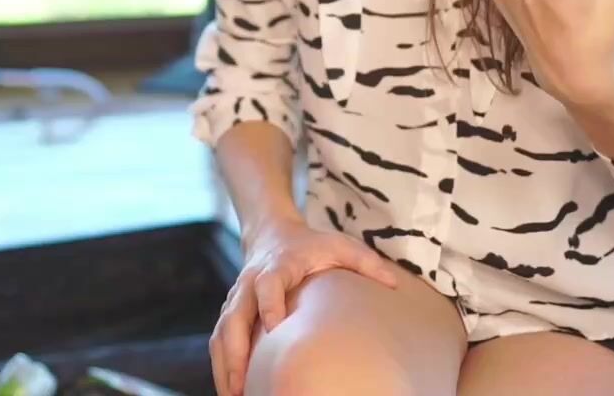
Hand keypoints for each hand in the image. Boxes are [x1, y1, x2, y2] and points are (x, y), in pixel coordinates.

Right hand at [210, 220, 403, 395]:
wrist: (270, 233)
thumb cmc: (310, 244)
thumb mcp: (340, 245)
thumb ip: (366, 262)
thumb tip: (394, 283)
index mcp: (278, 265)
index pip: (268, 284)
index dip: (269, 303)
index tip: (272, 325)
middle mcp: (250, 282)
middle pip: (233, 316)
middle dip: (235, 351)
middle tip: (243, 385)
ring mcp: (236, 298)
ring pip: (221, 333)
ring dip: (224, 366)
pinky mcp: (230, 311)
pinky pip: (218, 340)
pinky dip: (221, 365)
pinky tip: (231, 390)